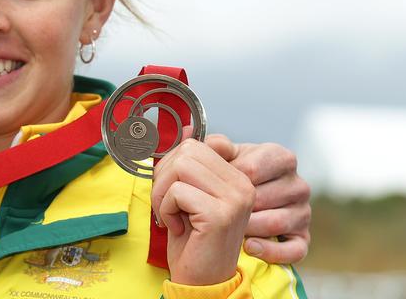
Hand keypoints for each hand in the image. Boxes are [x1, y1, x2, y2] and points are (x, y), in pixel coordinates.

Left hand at [152, 137, 255, 285]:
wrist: (201, 279)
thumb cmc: (191, 237)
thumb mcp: (187, 193)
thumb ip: (187, 162)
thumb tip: (185, 127)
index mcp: (236, 176)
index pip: (195, 144)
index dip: (171, 163)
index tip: (171, 188)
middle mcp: (242, 184)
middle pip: (185, 151)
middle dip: (163, 177)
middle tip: (167, 204)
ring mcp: (235, 199)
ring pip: (179, 167)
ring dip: (162, 194)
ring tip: (172, 215)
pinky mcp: (220, 214)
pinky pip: (177, 192)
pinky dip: (166, 210)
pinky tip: (180, 228)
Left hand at [206, 136, 311, 263]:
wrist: (233, 215)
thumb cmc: (224, 183)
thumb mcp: (220, 160)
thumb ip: (212, 147)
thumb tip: (203, 139)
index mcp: (280, 157)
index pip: (251, 168)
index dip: (222, 180)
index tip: (203, 186)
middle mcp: (297, 184)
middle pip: (260, 196)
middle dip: (231, 206)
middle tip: (207, 212)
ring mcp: (303, 212)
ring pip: (275, 222)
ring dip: (245, 228)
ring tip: (223, 228)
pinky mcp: (303, 239)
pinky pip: (293, 249)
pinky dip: (270, 250)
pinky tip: (249, 246)